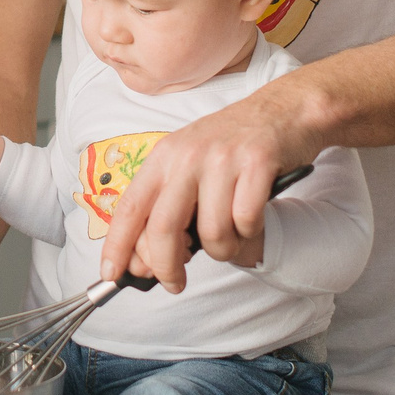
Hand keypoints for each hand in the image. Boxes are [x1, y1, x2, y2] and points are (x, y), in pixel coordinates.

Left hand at [98, 74, 320, 290]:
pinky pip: (247, 221)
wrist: (284, 110)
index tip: (110, 275)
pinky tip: (253, 221)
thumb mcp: (190, 164)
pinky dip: (251, 233)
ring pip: (212, 232)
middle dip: (166, 266)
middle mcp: (188, 155)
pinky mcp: (258, 162)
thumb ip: (169, 207)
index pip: (130, 207)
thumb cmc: (233, 146)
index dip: (117, 245)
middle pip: (164, 227)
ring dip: (223, 250)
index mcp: (164, 156)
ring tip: (233, 240)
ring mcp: (223, 158)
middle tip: (175, 284)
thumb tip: (147, 262)